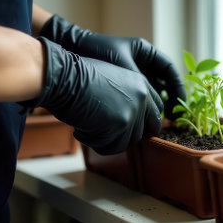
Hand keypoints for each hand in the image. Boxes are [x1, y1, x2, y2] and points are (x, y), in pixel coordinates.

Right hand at [22, 37, 162, 154]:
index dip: (148, 124)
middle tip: (112, 135)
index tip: (139, 130)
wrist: (65, 76)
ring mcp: (132, 113)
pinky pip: (111, 146)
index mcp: (142, 85)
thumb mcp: (113, 80)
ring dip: (109, 140)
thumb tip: (130, 121)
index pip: (157, 112)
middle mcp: (142, 99)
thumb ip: (127, 98)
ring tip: (89, 128)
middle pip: (146, 131)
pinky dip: (96, 143)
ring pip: (128, 142)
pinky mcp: (120, 125)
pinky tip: (82, 130)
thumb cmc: (79, 76)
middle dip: (129, 136)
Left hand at [40, 15, 185, 118]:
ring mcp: (130, 73)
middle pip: (162, 83)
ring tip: (157, 121)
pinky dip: (141, 108)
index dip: (178, 87)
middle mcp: (141, 63)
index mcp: (145, 52)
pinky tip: (141, 119)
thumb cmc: (97, 51)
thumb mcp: (124, 67)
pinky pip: (137, 97)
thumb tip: (157, 108)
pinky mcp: (120, 84)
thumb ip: (141, 84)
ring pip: (151, 92)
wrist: (70, 50)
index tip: (181, 103)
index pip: (169, 70)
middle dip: (168, 100)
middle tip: (170, 117)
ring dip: (155, 106)